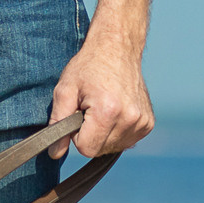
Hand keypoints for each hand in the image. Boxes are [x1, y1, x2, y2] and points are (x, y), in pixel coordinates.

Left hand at [48, 27, 154, 158]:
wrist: (117, 49)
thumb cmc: (87, 67)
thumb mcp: (64, 90)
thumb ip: (58, 123)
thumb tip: (55, 153)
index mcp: (108, 111)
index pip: (86, 149)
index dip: (76, 135)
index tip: (77, 116)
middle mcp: (130, 119)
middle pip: (100, 150)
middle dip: (89, 134)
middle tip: (88, 108)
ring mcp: (143, 123)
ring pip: (113, 148)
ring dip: (103, 134)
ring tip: (101, 108)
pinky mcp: (149, 124)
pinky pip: (126, 141)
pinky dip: (116, 131)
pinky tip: (114, 111)